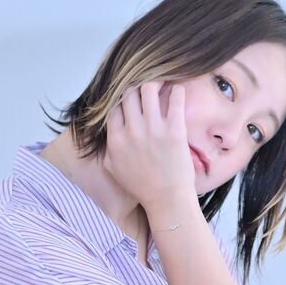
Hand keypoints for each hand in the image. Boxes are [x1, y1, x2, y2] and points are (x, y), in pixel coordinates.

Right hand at [101, 81, 195, 207]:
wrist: (167, 201)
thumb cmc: (142, 187)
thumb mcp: (114, 169)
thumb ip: (107, 149)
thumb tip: (106, 133)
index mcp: (115, 139)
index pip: (114, 105)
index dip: (123, 97)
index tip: (133, 96)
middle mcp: (131, 131)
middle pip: (129, 92)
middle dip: (138, 86)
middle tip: (149, 86)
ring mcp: (153, 131)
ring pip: (148, 89)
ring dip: (156, 83)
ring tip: (163, 85)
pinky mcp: (174, 132)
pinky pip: (175, 101)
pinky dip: (177, 91)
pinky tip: (179, 89)